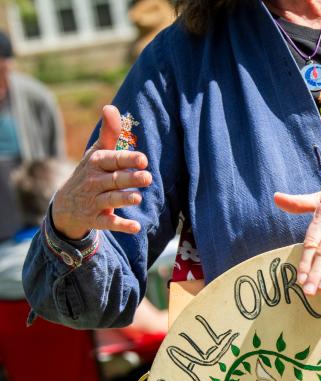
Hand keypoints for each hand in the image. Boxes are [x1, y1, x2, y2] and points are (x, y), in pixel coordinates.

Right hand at [51, 105, 151, 239]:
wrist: (66, 205)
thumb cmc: (91, 172)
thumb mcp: (97, 152)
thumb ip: (109, 133)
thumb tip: (111, 107)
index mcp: (97, 163)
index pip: (112, 160)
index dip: (127, 159)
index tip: (143, 159)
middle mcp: (94, 182)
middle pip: (114, 180)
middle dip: (129, 179)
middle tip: (148, 177)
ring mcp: (94, 201)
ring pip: (110, 200)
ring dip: (124, 198)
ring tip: (138, 198)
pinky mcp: (96, 219)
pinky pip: (109, 223)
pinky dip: (122, 225)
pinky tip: (136, 227)